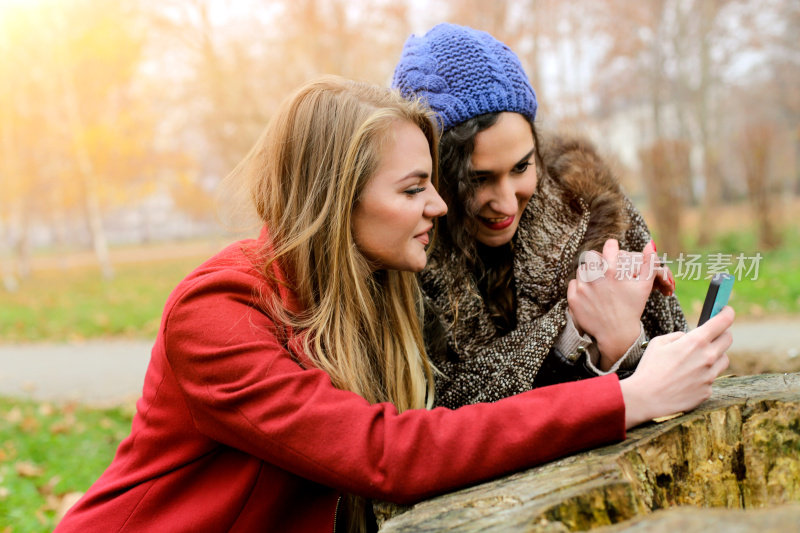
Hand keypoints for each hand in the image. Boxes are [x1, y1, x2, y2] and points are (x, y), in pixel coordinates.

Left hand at [568, 239, 656, 368]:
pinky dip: (580, 287)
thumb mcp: (645, 286)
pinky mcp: (573, 299)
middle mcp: (595, 278)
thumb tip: (650, 243)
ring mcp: (582, 289)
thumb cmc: (632, 308)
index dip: (612, 247)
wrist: (616, 334)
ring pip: (582, 270)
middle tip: (605, 271)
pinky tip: (591, 295)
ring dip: (589, 274)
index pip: (608, 246)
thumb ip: (649, 263)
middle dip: (599, 261)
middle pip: (592, 256)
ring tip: (599, 285)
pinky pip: (573, 283)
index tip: (613, 252)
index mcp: (613, 271)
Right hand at [619, 306, 733, 428]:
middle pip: (728, 339)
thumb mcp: (659, 342)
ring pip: (724, 359)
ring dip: (715, 355)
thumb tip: (689, 337)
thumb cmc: (650, 368)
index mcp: (696, 342)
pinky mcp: (708, 391)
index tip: (727, 310)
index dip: (727, 313)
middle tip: (713, 334)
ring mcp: (710, 376)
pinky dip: (704, 375)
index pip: (722, 322)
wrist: (646, 397)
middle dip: (722, 333)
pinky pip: (712, 378)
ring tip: (697, 359)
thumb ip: (678, 336)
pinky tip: (688, 378)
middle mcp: (708, 357)